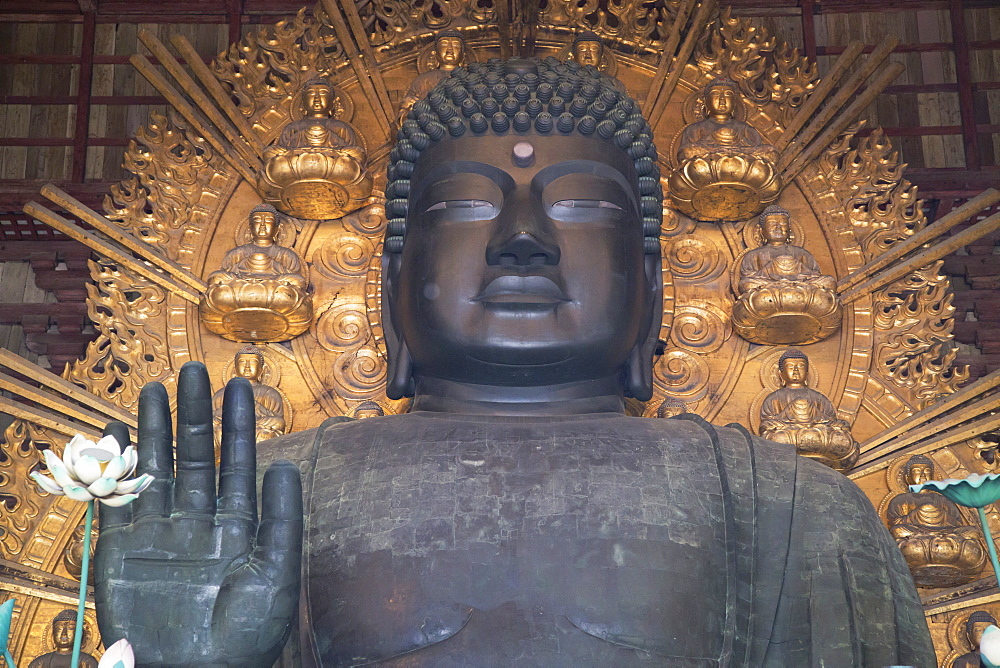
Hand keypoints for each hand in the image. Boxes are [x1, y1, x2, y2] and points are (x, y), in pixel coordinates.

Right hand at [94, 362, 302, 666]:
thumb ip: (280, 518)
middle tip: (192, 371)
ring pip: (156, 469)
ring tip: (155, 388)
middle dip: (194, 414)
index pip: (237, 462)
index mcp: (238, 526)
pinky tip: (116, 435)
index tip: (238, 384)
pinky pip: (118, 502)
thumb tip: (283, 464)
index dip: (237, 424)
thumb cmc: (245, 635)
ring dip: (154, 429)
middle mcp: (199, 522)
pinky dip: (115, 469)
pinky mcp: (124, 552)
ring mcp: (161, 534)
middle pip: (194, 456)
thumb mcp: (276, 573)